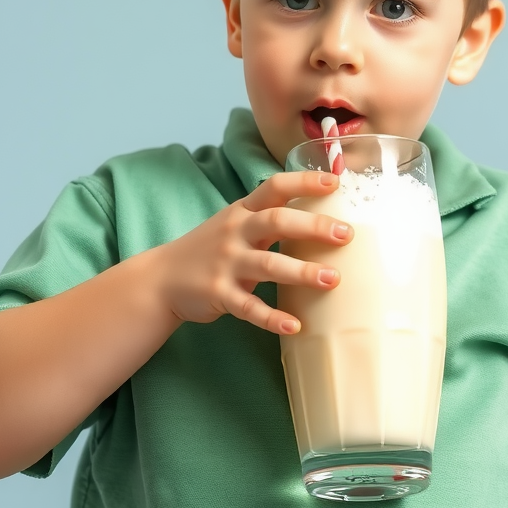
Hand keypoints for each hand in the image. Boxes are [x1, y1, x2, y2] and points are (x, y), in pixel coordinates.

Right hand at [157, 170, 351, 334]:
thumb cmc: (210, 248)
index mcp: (243, 211)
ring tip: (333, 279)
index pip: (275, 187)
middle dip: (313, 227)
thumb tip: (321, 216)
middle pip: (277, 222)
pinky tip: (295, 325)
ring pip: (269, 265)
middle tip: (346, 234)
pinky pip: (250, 308)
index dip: (304, 182)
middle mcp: (236, 232)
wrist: (161, 278)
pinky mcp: (219, 294)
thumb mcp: (235, 223)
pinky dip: (272, 318)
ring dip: (302, 272)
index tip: (336, 182)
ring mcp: (226, 263)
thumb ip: (268, 217)